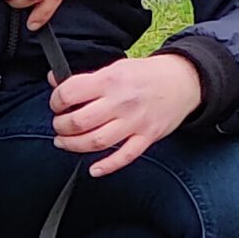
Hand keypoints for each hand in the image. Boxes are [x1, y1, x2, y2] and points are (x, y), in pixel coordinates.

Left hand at [49, 53, 203, 177]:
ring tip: (65, 142)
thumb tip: (55, 80)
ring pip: (96, 142)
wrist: (183, 80)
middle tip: (59, 126)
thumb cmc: (147, 74)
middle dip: (61, 127)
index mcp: (111, 80)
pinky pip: (124, 156)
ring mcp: (135, 121)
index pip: (71, 93)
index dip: (56, 101)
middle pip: (79, 121)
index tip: (57, 105)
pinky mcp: (147, 137)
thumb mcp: (116, 67)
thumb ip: (86, 78)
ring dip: (74, 146)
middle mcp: (121, 101)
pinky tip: (94, 169)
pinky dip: (106, 166)